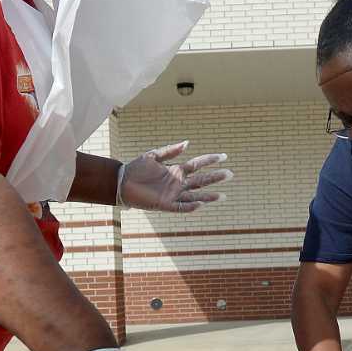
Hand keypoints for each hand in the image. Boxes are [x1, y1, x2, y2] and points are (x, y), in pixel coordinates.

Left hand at [117, 140, 231, 212]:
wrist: (120, 182)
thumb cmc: (135, 169)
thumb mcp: (153, 156)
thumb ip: (170, 150)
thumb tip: (188, 143)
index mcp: (176, 170)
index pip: (197, 165)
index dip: (210, 161)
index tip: (223, 156)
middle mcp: (177, 183)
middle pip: (201, 180)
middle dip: (215, 178)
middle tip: (231, 174)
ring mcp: (173, 195)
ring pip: (195, 195)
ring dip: (209, 196)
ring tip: (223, 195)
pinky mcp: (165, 205)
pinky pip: (181, 208)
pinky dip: (191, 207)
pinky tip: (201, 204)